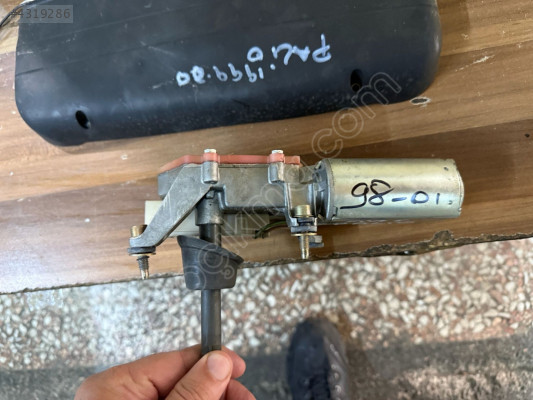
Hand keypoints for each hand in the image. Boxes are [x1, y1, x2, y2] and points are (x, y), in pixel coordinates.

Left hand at [75, 345, 254, 399]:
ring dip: (214, 398)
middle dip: (219, 387)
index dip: (215, 360)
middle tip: (243, 396)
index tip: (239, 367)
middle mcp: (118, 395)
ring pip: (184, 395)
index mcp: (114, 385)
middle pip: (184, 379)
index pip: (178, 358)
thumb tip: (218, 361)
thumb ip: (191, 391)